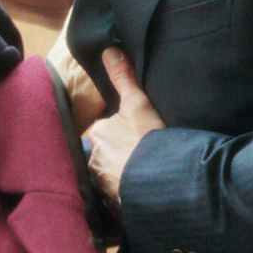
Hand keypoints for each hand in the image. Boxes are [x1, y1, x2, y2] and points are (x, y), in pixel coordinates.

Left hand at [85, 47, 165, 206]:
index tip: (135, 137)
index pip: (104, 130)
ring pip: (110, 175)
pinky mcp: (114, 203)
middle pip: (105, 153)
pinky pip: (118, 195)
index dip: (119, 132)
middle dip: (117, 156)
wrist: (159, 180)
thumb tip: (108, 50)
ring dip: (121, 175)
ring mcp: (103, 183)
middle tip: (139, 156)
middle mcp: (94, 158)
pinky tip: (141, 192)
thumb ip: (123, 77)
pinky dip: (127, 193)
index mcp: (97, 133)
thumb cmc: (146, 137)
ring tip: (142, 175)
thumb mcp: (138, 102)